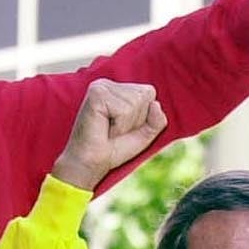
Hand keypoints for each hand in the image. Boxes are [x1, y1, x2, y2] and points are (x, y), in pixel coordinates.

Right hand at [51, 79, 167, 190]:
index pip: (149, 93)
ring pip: (136, 102)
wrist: (90, 164)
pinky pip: (125, 109)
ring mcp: (101, 86)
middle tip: (115, 131)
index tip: (122, 128)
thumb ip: (157, 120)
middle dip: (136, 120)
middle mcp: (109, 84)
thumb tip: (156, 104)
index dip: (142, 117)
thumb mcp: (144, 135)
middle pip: (144, 95)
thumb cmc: (113, 149)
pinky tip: (104, 128)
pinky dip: (119, 125)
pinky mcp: (96, 94)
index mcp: (118, 89)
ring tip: (109, 130)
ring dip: (126, 125)